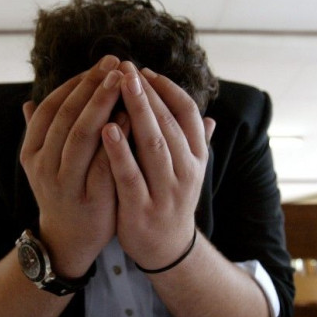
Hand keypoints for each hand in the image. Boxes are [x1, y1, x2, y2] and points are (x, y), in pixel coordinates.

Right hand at [20, 55, 127, 276]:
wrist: (68, 240)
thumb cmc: (63, 190)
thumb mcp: (44, 162)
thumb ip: (39, 132)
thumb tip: (27, 100)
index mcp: (32, 152)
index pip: (51, 107)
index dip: (76, 83)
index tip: (101, 64)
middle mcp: (43, 166)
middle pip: (68, 116)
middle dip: (93, 86)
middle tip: (116, 64)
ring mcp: (65, 184)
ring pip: (82, 136)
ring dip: (102, 104)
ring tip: (124, 81)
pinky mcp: (89, 200)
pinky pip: (103, 163)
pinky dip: (115, 138)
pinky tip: (131, 117)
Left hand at [101, 64, 214, 269]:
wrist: (167, 249)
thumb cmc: (171, 199)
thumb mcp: (188, 170)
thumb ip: (195, 143)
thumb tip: (210, 116)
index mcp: (197, 157)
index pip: (187, 114)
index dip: (167, 89)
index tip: (144, 71)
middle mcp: (186, 171)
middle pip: (168, 124)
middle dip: (147, 94)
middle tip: (126, 68)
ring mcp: (166, 192)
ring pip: (153, 146)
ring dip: (137, 114)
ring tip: (119, 87)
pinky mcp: (143, 210)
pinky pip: (131, 176)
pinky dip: (120, 152)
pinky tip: (105, 129)